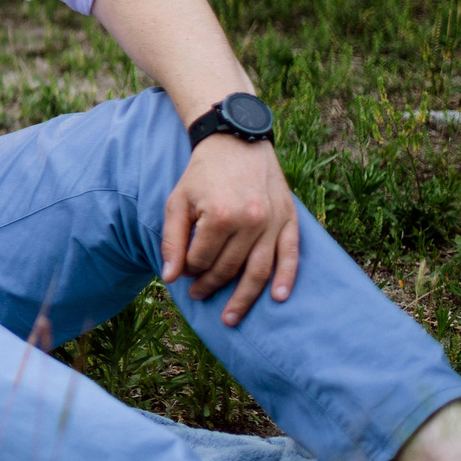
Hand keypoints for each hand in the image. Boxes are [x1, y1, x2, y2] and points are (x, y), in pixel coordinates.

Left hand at [161, 133, 300, 326]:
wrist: (236, 142)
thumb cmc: (202, 174)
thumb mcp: (177, 201)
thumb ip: (173, 240)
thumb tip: (170, 277)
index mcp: (219, 216)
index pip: (201, 259)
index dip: (188, 269)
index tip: (182, 273)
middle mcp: (250, 222)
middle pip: (229, 268)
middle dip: (211, 286)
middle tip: (199, 295)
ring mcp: (273, 222)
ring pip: (259, 270)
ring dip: (244, 298)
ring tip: (230, 318)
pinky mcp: (290, 219)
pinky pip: (291, 255)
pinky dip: (285, 278)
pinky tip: (277, 297)